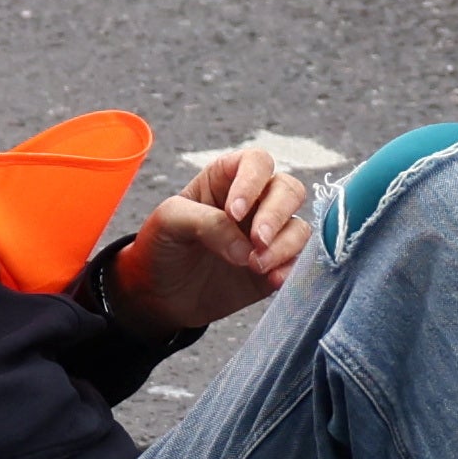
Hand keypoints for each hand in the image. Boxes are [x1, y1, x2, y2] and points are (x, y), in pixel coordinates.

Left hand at [113, 141, 312, 334]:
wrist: (157, 296)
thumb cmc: (161, 246)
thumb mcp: (170, 221)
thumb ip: (207, 223)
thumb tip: (246, 249)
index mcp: (226, 179)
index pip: (256, 162)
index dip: (252, 182)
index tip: (234, 213)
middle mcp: (254, 203)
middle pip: (289, 190)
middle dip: (276, 215)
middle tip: (256, 241)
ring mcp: (266, 236)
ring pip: (299, 226)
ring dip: (284, 245)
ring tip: (255, 266)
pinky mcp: (274, 267)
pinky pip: (298, 261)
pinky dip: (291, 269)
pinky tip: (272, 280)